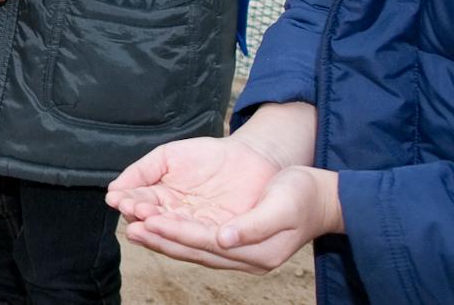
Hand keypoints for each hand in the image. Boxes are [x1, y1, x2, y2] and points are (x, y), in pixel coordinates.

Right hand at [107, 135, 281, 230]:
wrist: (248, 157)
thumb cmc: (208, 156)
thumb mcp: (168, 156)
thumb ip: (142, 170)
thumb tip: (114, 188)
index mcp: (161, 201)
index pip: (139, 204)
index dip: (128, 202)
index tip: (117, 199)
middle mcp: (175, 219)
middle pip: (153, 224)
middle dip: (140, 218)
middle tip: (130, 210)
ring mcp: (196, 229)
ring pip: (173, 235)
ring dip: (158, 230)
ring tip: (145, 221)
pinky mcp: (218, 237)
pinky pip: (199, 238)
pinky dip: (183, 234)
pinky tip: (169, 226)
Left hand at [129, 165, 341, 273]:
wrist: (322, 197)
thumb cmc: (304, 196)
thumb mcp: (283, 206)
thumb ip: (254, 225)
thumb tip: (223, 238)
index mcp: (256, 252)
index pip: (206, 243)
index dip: (177, 233)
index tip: (150, 222)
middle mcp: (243, 257)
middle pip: (194, 250)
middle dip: (161, 239)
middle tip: (131, 228)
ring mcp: (238, 252)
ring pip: (193, 248)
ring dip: (163, 238)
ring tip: (135, 228)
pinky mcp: (234, 241)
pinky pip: (198, 240)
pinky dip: (177, 233)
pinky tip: (159, 225)